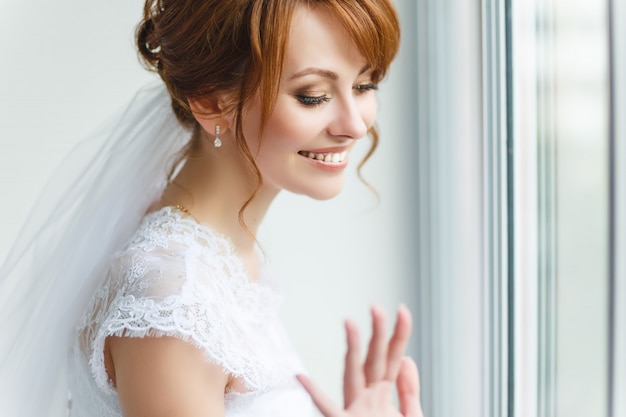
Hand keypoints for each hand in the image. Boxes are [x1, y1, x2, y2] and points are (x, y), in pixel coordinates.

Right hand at [297, 306, 422, 416]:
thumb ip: (409, 390)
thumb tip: (407, 358)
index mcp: (382, 395)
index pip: (393, 358)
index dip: (399, 335)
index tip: (402, 310)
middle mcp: (366, 398)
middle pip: (373, 359)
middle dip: (377, 333)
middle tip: (378, 307)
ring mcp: (355, 411)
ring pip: (352, 374)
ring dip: (352, 349)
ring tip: (350, 322)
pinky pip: (328, 409)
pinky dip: (314, 394)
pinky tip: (301, 377)